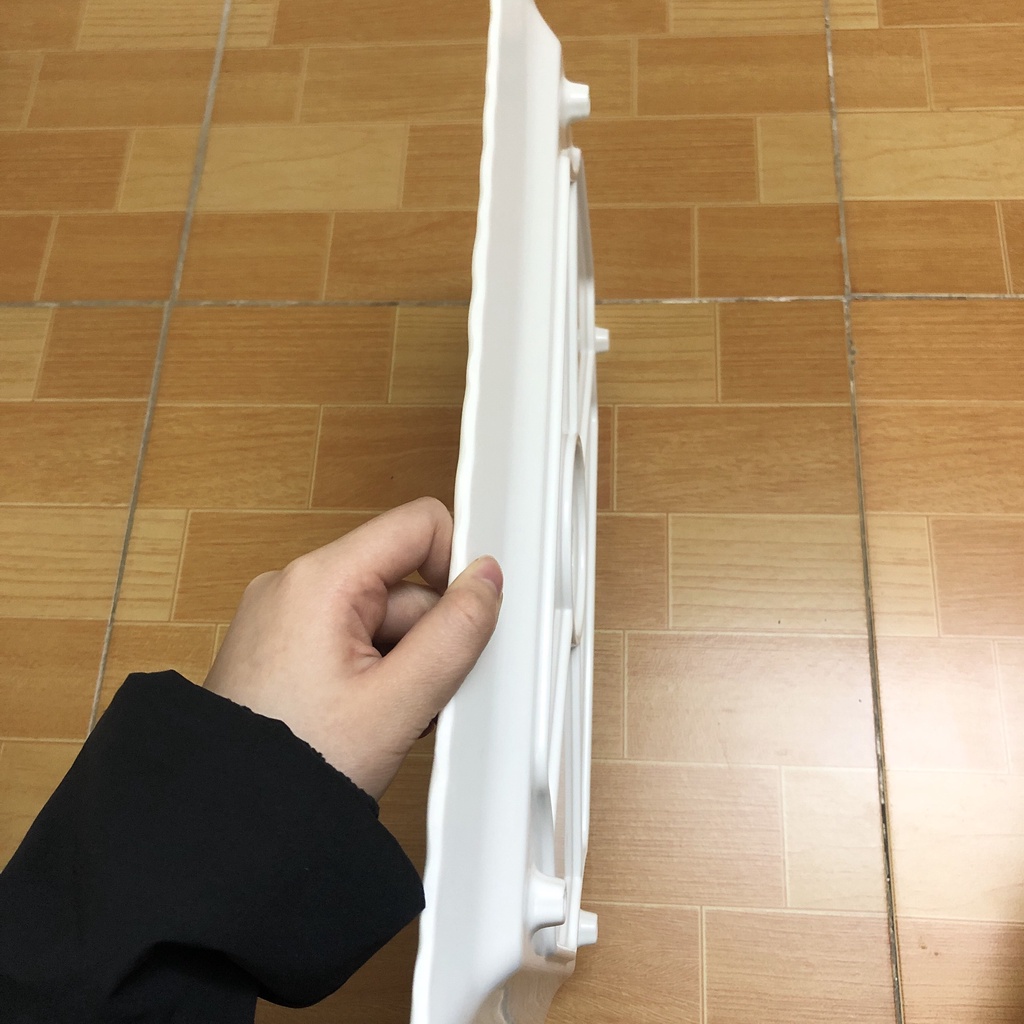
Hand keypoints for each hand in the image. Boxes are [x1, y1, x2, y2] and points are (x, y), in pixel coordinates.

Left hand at [203, 497, 502, 799]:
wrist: (226, 825)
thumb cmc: (294, 770)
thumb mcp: (398, 702)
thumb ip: (455, 633)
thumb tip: (487, 581)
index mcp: (320, 581)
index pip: (416, 525)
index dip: (458, 564)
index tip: (474, 614)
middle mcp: (294, 585)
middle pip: (401, 581)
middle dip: (426, 636)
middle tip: (420, 696)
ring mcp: (282, 617)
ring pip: (379, 617)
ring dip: (402, 663)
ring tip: (387, 720)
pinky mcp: (279, 647)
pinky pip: (348, 640)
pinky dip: (372, 673)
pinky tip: (367, 720)